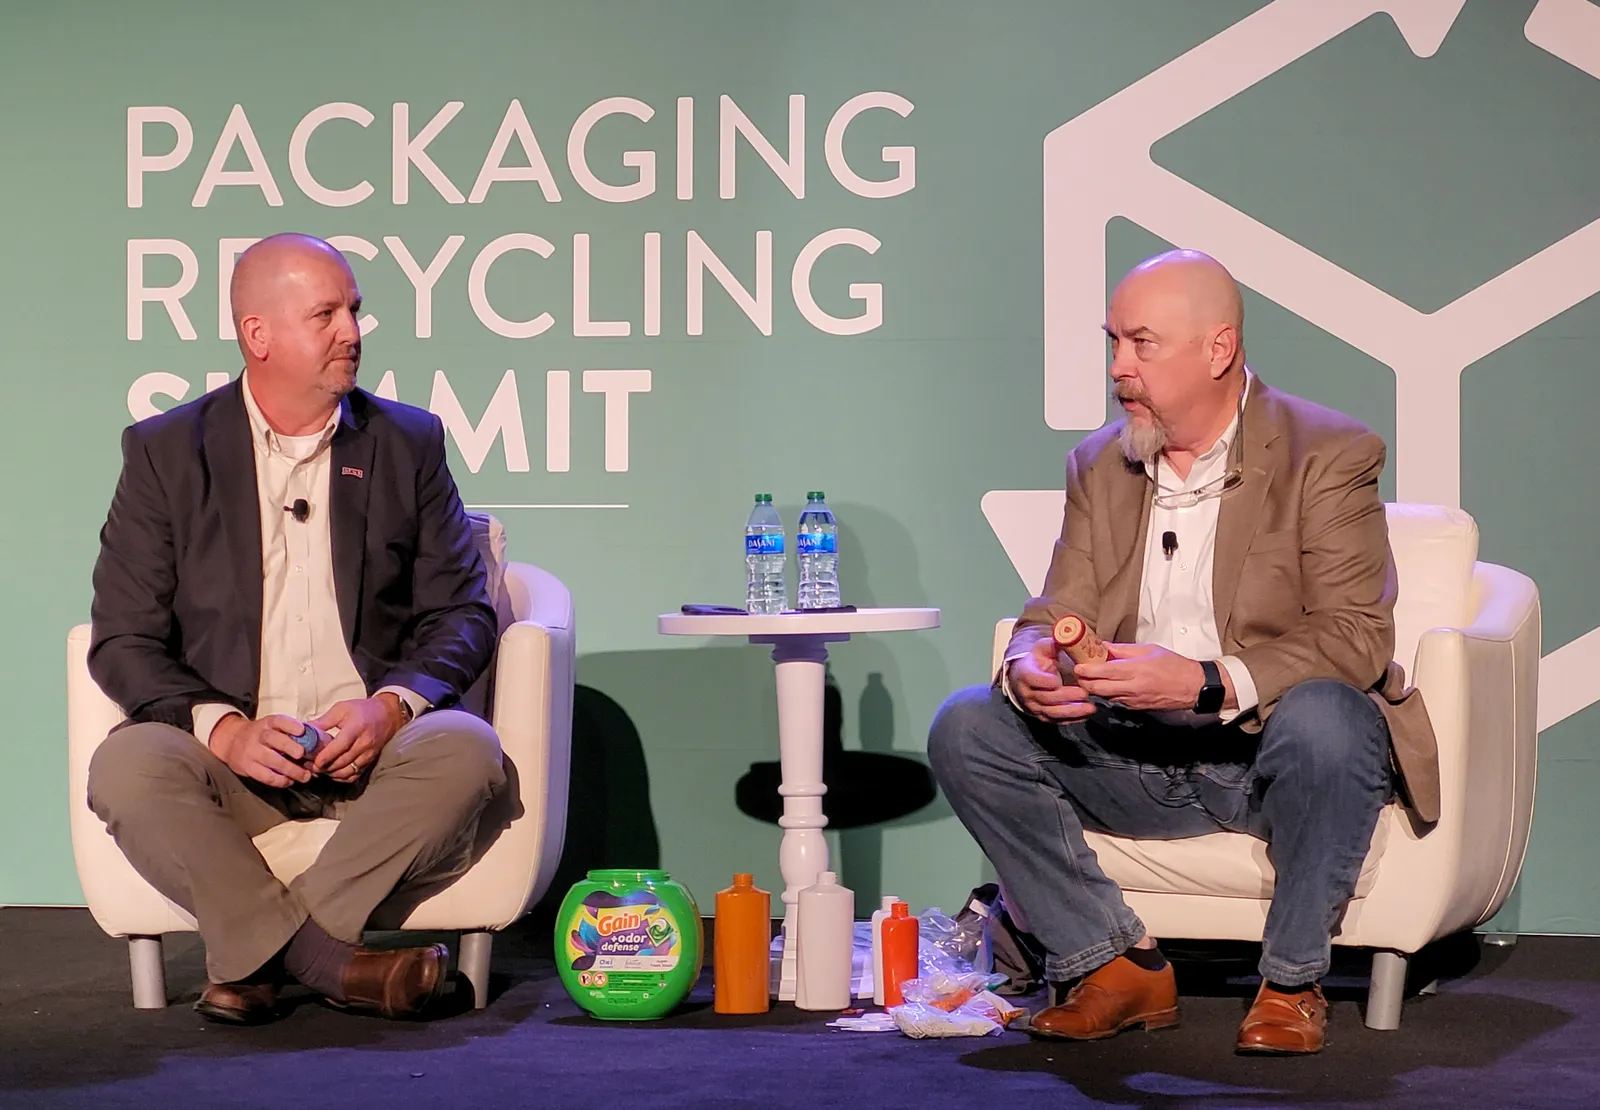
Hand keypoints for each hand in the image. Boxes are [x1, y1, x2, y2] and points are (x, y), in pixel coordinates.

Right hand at [209, 714, 313, 787]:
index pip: (278, 721)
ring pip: (271, 761)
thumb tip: (320, 740)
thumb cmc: (262, 735)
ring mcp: (251, 752)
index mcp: (268, 723)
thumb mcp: (272, 727)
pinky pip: (264, 775)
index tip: (302, 730)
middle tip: (303, 755)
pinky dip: (279, 780)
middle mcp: (258, 736)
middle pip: (273, 740)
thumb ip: (291, 732)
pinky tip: (290, 782)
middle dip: (290, 747)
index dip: (290, 725)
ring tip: (305, 776)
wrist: (231, 741)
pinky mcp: (247, 767)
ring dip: (290, 770)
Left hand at [309, 695, 405, 781]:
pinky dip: (342, 777)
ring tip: (319, 770)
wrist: (387, 715)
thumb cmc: (362, 710)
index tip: (313, 761)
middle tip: (309, 766)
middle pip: (342, 762)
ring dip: (332, 773)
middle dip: (324, 767)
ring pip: (348, 771)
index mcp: (356, 728)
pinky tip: (333, 773)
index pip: (340, 746)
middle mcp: (364, 743)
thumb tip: (304, 729)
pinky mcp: (370, 761)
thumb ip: (323, 721)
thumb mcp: (342, 709)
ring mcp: (368, 754)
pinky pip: (355, 775)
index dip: (326, 756)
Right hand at [1009, 636, 1095, 722]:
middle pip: (1045, 698)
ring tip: (1090, 707)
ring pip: (1052, 712)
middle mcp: (1028, 693)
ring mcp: (1035, 707)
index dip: (1042, 681)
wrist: (1025, 678)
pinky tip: (1085, 714)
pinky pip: (1057, 721)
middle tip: (1084, 693)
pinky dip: (1072, 719)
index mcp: (1025, 673)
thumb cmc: (1037, 661)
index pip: (1031, 678)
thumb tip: (1069, 636)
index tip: (1056, 681)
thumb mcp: (1042, 648)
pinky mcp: (1043, 716)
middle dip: (1065, 697)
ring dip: (1072, 711)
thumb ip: (1054, 644)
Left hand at [1073, 642, 1204, 711]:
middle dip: (1085, 682)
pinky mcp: (1136, 708)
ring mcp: (1133, 700)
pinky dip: (1109, 694)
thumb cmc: (1173, 665)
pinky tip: (1109, 685)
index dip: (1086, 670)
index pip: (1103, 672)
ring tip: (1092, 677)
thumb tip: (1103, 646)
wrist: (1193, 687)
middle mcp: (1132, 687)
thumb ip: (1124, 649)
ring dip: (1096, 688)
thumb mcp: (1149, 650)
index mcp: (1136, 670)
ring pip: (1105, 696)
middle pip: (1098, 688)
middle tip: (1080, 673)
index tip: (1077, 666)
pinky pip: (1116, 701)